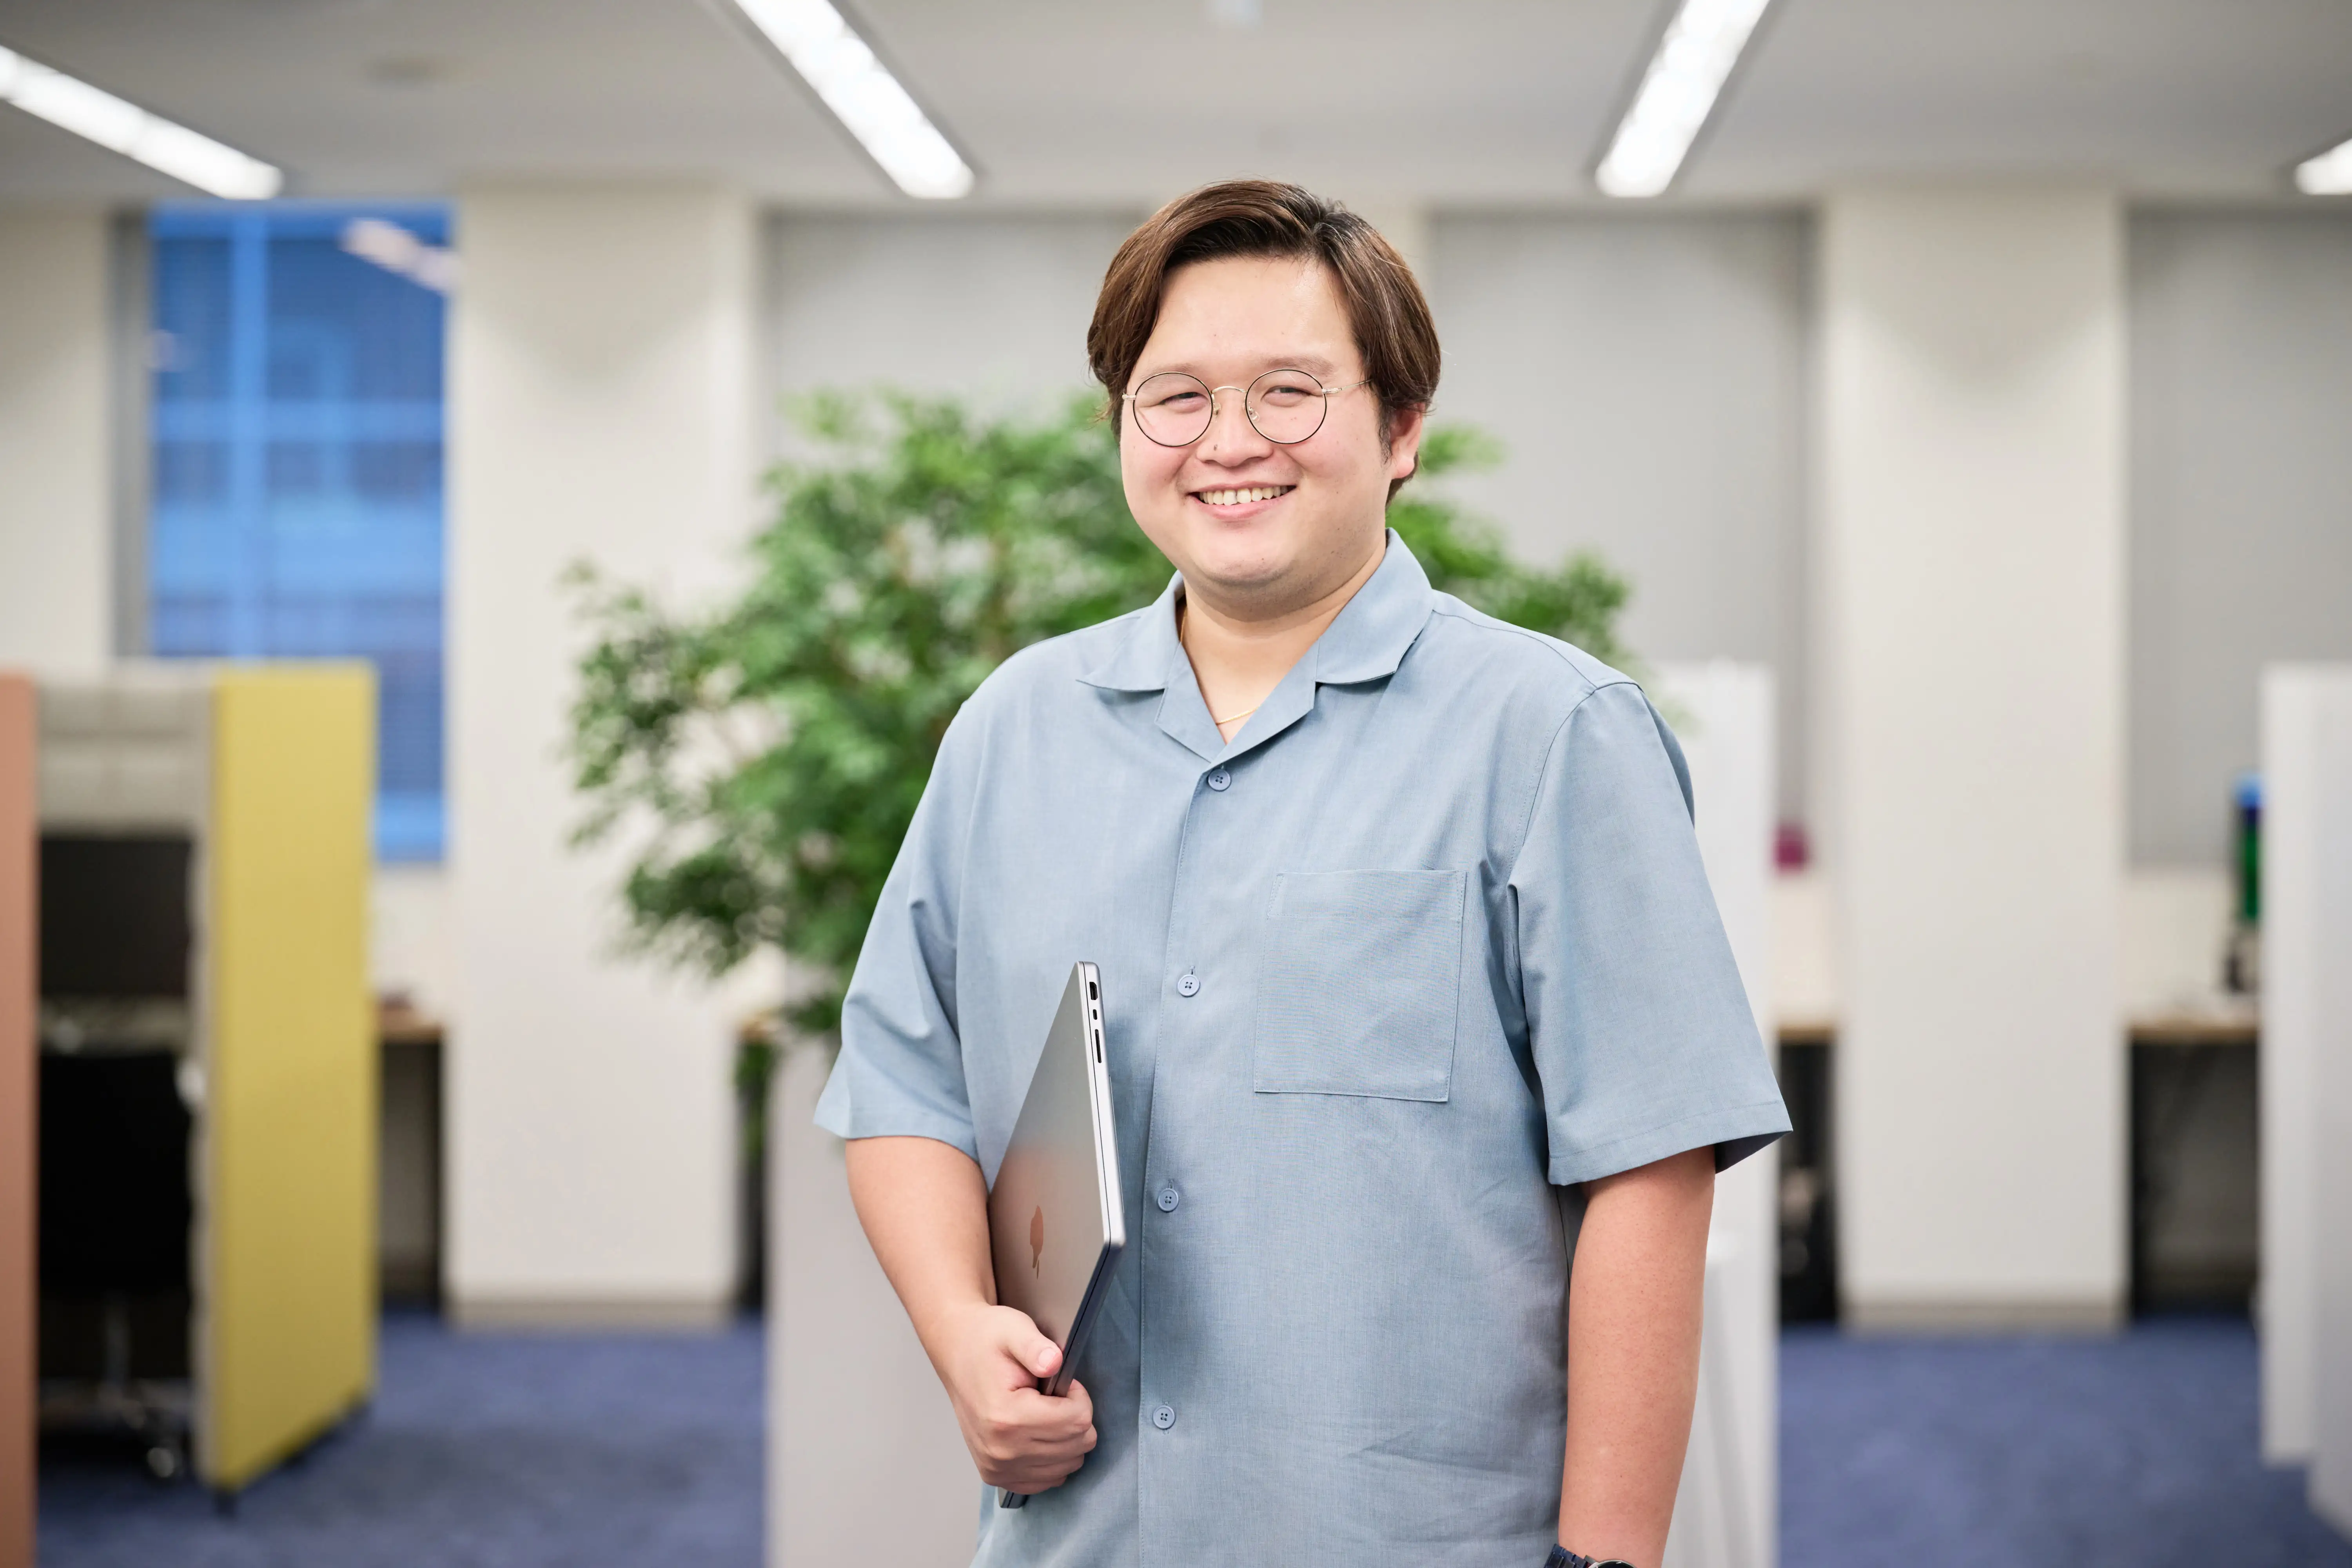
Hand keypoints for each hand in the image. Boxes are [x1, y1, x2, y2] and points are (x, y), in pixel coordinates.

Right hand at [930, 1301, 1097, 1492]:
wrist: (958, 1355)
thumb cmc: (987, 1342)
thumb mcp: (1014, 1330)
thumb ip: (1036, 1346)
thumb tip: (1054, 1362)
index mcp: (1005, 1416)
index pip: (1077, 1421)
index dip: (1079, 1397)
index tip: (1063, 1383)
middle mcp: (1000, 1450)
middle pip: (1076, 1445)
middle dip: (1075, 1417)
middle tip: (1053, 1396)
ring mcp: (997, 1467)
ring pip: (1068, 1464)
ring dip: (1066, 1438)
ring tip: (1044, 1411)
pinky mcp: (996, 1475)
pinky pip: (1049, 1479)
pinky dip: (1054, 1458)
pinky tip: (1040, 1433)